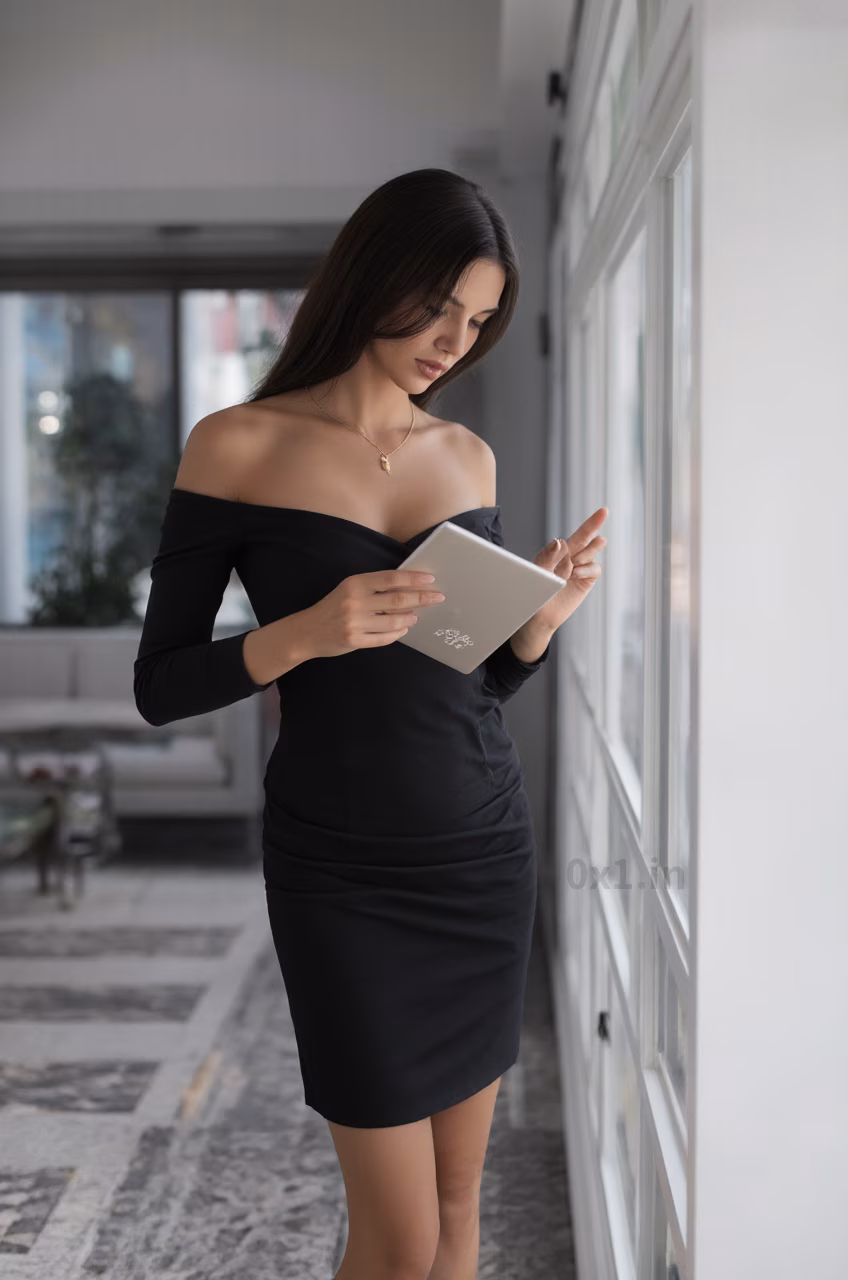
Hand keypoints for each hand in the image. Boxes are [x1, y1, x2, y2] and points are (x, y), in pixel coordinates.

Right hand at [297, 569, 445, 658]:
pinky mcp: (354, 640)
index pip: (390, 579)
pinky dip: (397, 633)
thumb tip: (408, 586)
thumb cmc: (333, 607)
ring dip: (410, 618)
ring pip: (393, 621)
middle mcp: (355, 602)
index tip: (431, 579)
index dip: (413, 579)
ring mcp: (354, 623)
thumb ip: (374, 587)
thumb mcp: (349, 589)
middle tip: (438, 598)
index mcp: (355, 584)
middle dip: (422, 598)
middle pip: (397, 600)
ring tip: (416, 616)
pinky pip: (384, 638)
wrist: (307, 631)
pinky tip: (402, 629)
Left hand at [529, 507, 608, 633]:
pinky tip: (576, 574)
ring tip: (575, 561)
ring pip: (592, 550)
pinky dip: (587, 569)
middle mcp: (570, 555)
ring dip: (586, 552)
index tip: (593, 520)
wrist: (541, 615)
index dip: (579, 532)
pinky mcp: (587, 578)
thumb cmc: (535, 591)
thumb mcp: (538, 572)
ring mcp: (580, 566)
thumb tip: (559, 541)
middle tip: (603, 511)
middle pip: (585, 536)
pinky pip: (595, 568)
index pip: (570, 537)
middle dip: (594, 523)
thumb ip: (547, 556)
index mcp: (557, 551)